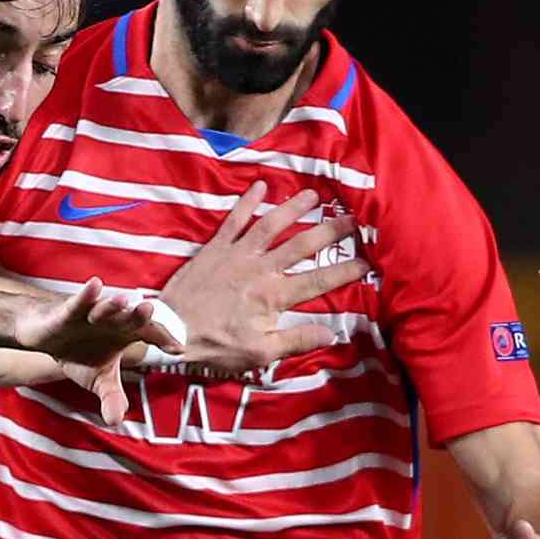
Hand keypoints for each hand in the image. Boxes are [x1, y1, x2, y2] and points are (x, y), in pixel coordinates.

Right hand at [15, 280, 183, 426]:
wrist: (45, 334)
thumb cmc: (78, 351)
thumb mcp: (96, 379)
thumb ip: (110, 396)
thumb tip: (115, 421)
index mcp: (126, 333)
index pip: (150, 334)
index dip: (164, 339)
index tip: (179, 350)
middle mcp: (113, 320)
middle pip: (131, 316)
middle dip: (141, 315)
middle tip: (150, 311)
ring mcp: (91, 313)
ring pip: (106, 308)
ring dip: (113, 305)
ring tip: (125, 300)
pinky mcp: (68, 311)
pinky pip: (79, 301)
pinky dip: (87, 294)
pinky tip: (95, 284)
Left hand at [157, 182, 369, 374]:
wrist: (170, 330)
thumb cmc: (216, 345)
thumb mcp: (259, 353)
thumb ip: (296, 340)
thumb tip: (332, 333)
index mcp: (274, 296)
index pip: (319, 280)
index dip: (346, 271)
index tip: (368, 261)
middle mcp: (260, 269)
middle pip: (302, 245)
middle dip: (330, 231)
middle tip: (352, 219)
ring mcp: (237, 254)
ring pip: (271, 225)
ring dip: (294, 208)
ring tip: (314, 195)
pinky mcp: (216, 247)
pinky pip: (234, 220)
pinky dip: (248, 201)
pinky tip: (261, 185)